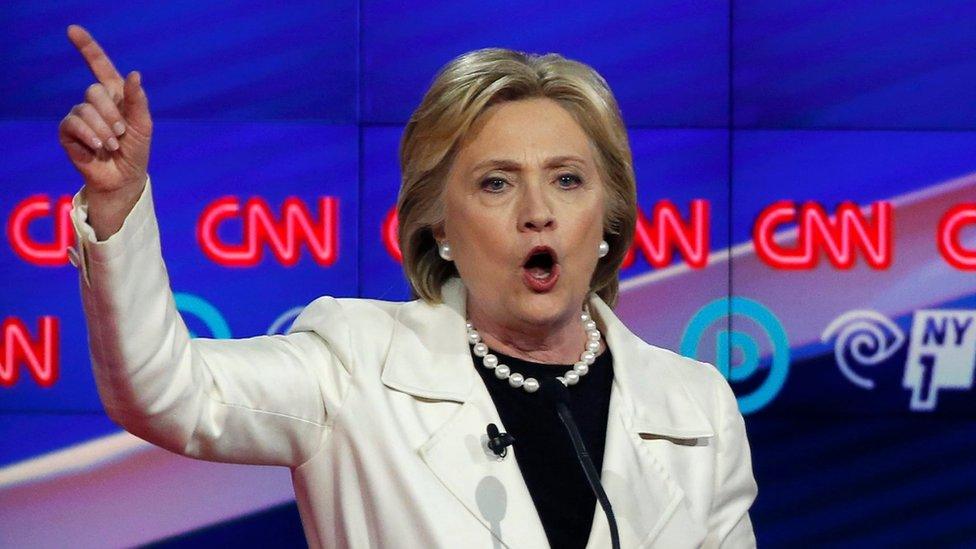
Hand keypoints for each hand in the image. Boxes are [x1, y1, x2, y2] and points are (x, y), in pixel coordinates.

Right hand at [58, 25, 152, 237]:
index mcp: (115, 95)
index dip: (87, 47)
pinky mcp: (68, 132)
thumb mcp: (143, 125)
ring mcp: (80, 116)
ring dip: (104, 129)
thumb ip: (137, 100)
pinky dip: (89, 135)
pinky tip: (98, 147)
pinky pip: (73, 123)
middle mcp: (96, 102)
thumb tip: (134, 74)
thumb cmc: (136, 150)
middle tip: (122, 134)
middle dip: (112, 114)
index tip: (72, 30)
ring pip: (85, 108)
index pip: (99, 66)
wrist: (125, 177)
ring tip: (112, 145)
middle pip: (94, 90)